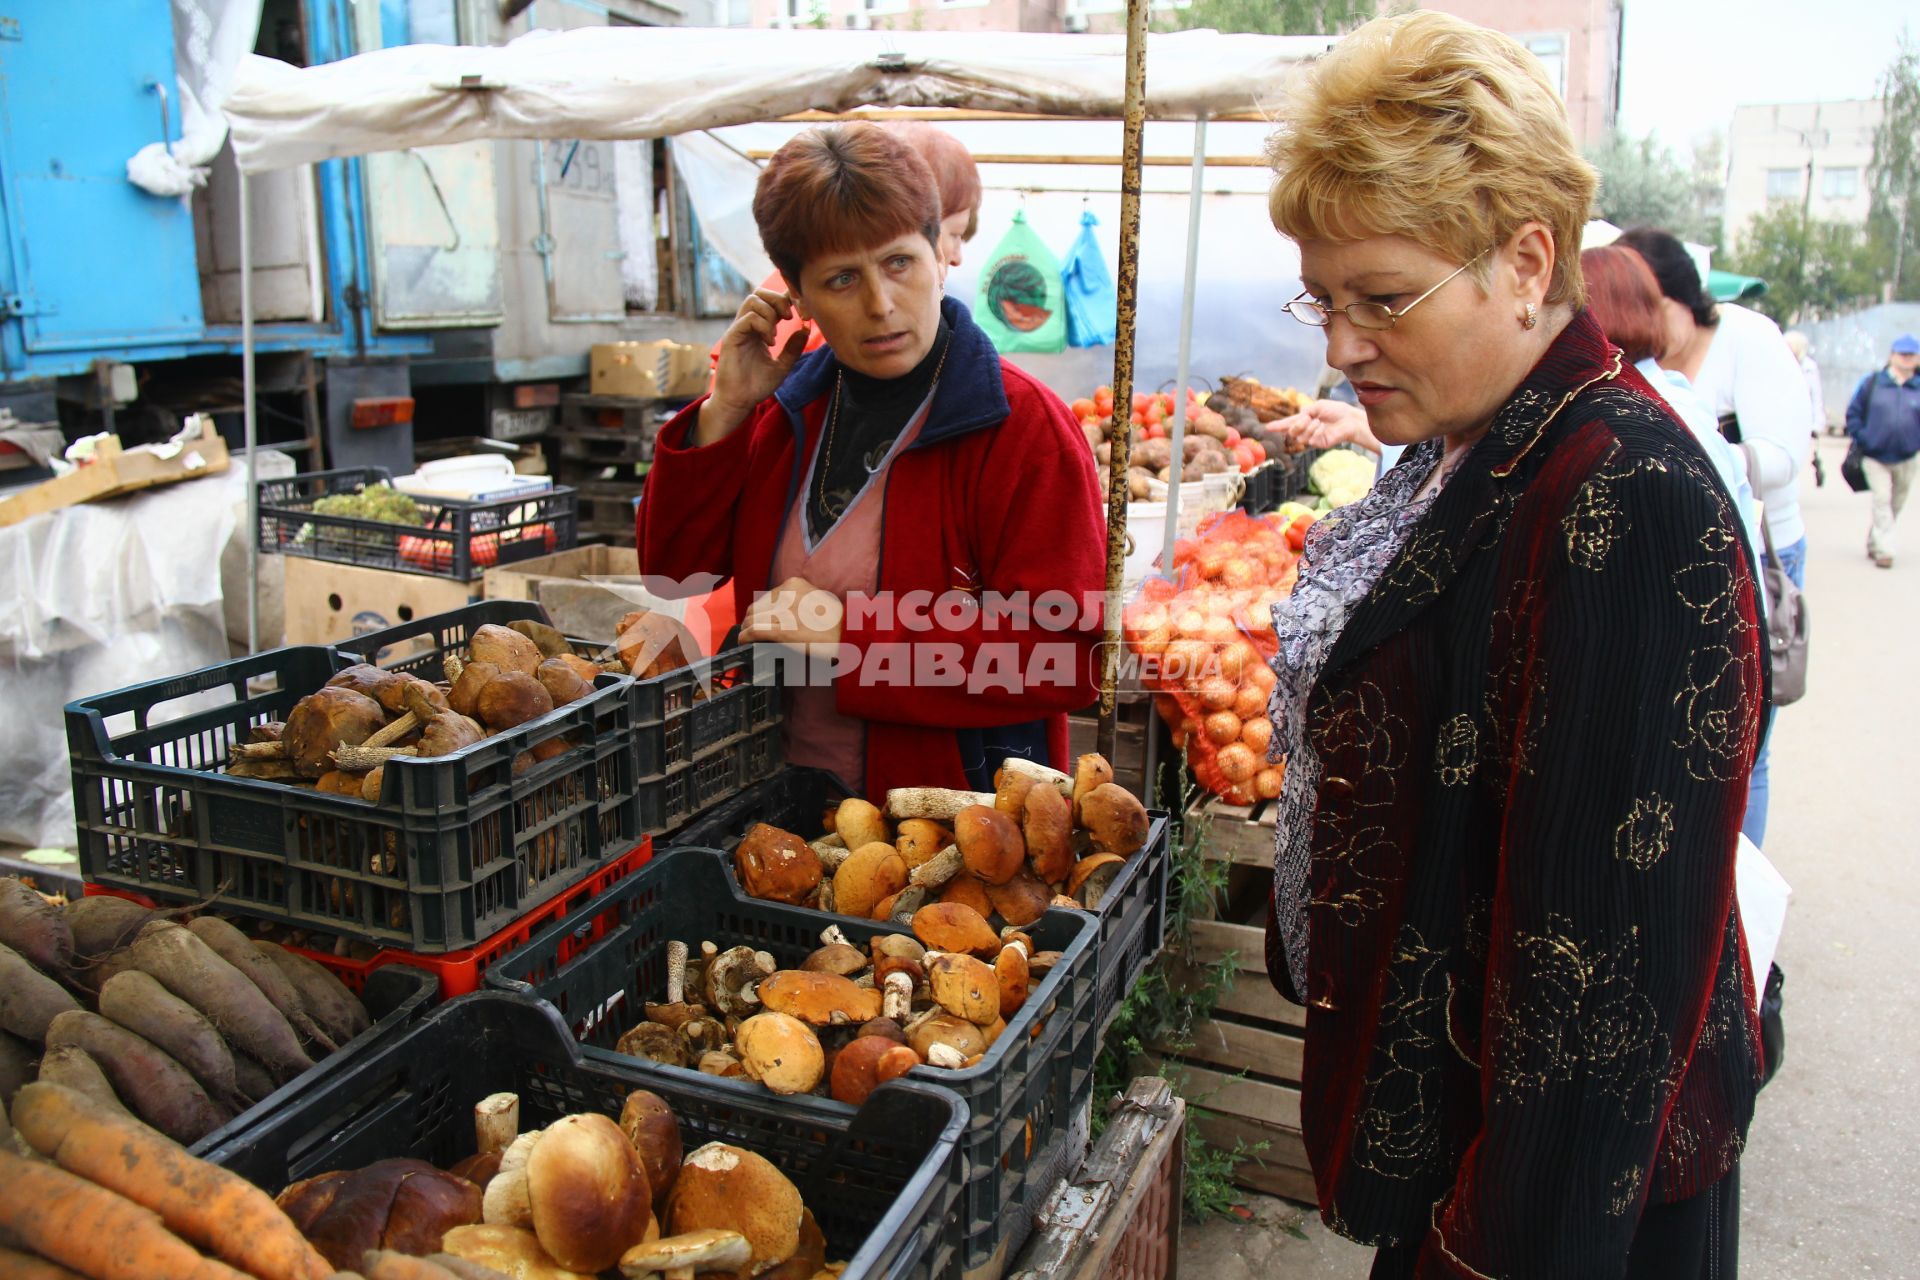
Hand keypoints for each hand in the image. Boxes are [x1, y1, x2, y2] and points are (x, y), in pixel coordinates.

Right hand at [698, 290, 810, 445]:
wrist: (739, 402)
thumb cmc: (756, 386)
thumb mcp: (782, 366)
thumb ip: (793, 348)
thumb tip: (805, 329)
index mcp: (759, 329)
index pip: (771, 302)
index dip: (786, 299)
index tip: (801, 310)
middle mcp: (747, 326)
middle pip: (760, 293)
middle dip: (778, 299)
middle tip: (789, 316)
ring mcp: (739, 329)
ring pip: (753, 300)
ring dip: (770, 312)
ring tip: (777, 333)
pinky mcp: (732, 337)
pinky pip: (748, 318)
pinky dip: (763, 325)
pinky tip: (770, 341)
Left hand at [740, 576, 843, 650]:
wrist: (848, 635)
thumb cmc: (836, 622)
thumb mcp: (816, 600)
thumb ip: (798, 601)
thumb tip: (782, 611)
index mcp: (795, 584)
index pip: (767, 596)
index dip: (760, 610)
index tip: (760, 618)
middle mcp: (786, 593)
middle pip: (757, 606)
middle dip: (751, 618)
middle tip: (750, 629)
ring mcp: (782, 611)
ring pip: (753, 618)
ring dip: (747, 628)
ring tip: (746, 636)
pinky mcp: (780, 629)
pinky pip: (754, 631)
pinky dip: (746, 636)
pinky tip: (743, 641)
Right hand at [1272, 399, 1379, 453]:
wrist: (1349, 419)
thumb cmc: (1335, 410)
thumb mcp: (1318, 406)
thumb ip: (1305, 411)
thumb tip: (1297, 417)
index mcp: (1304, 419)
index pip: (1287, 423)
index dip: (1277, 426)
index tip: (1266, 427)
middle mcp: (1305, 429)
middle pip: (1291, 431)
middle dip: (1297, 424)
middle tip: (1308, 418)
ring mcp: (1311, 437)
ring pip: (1300, 436)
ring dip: (1309, 427)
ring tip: (1319, 422)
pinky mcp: (1318, 444)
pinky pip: (1310, 439)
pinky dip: (1316, 431)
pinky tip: (1323, 427)